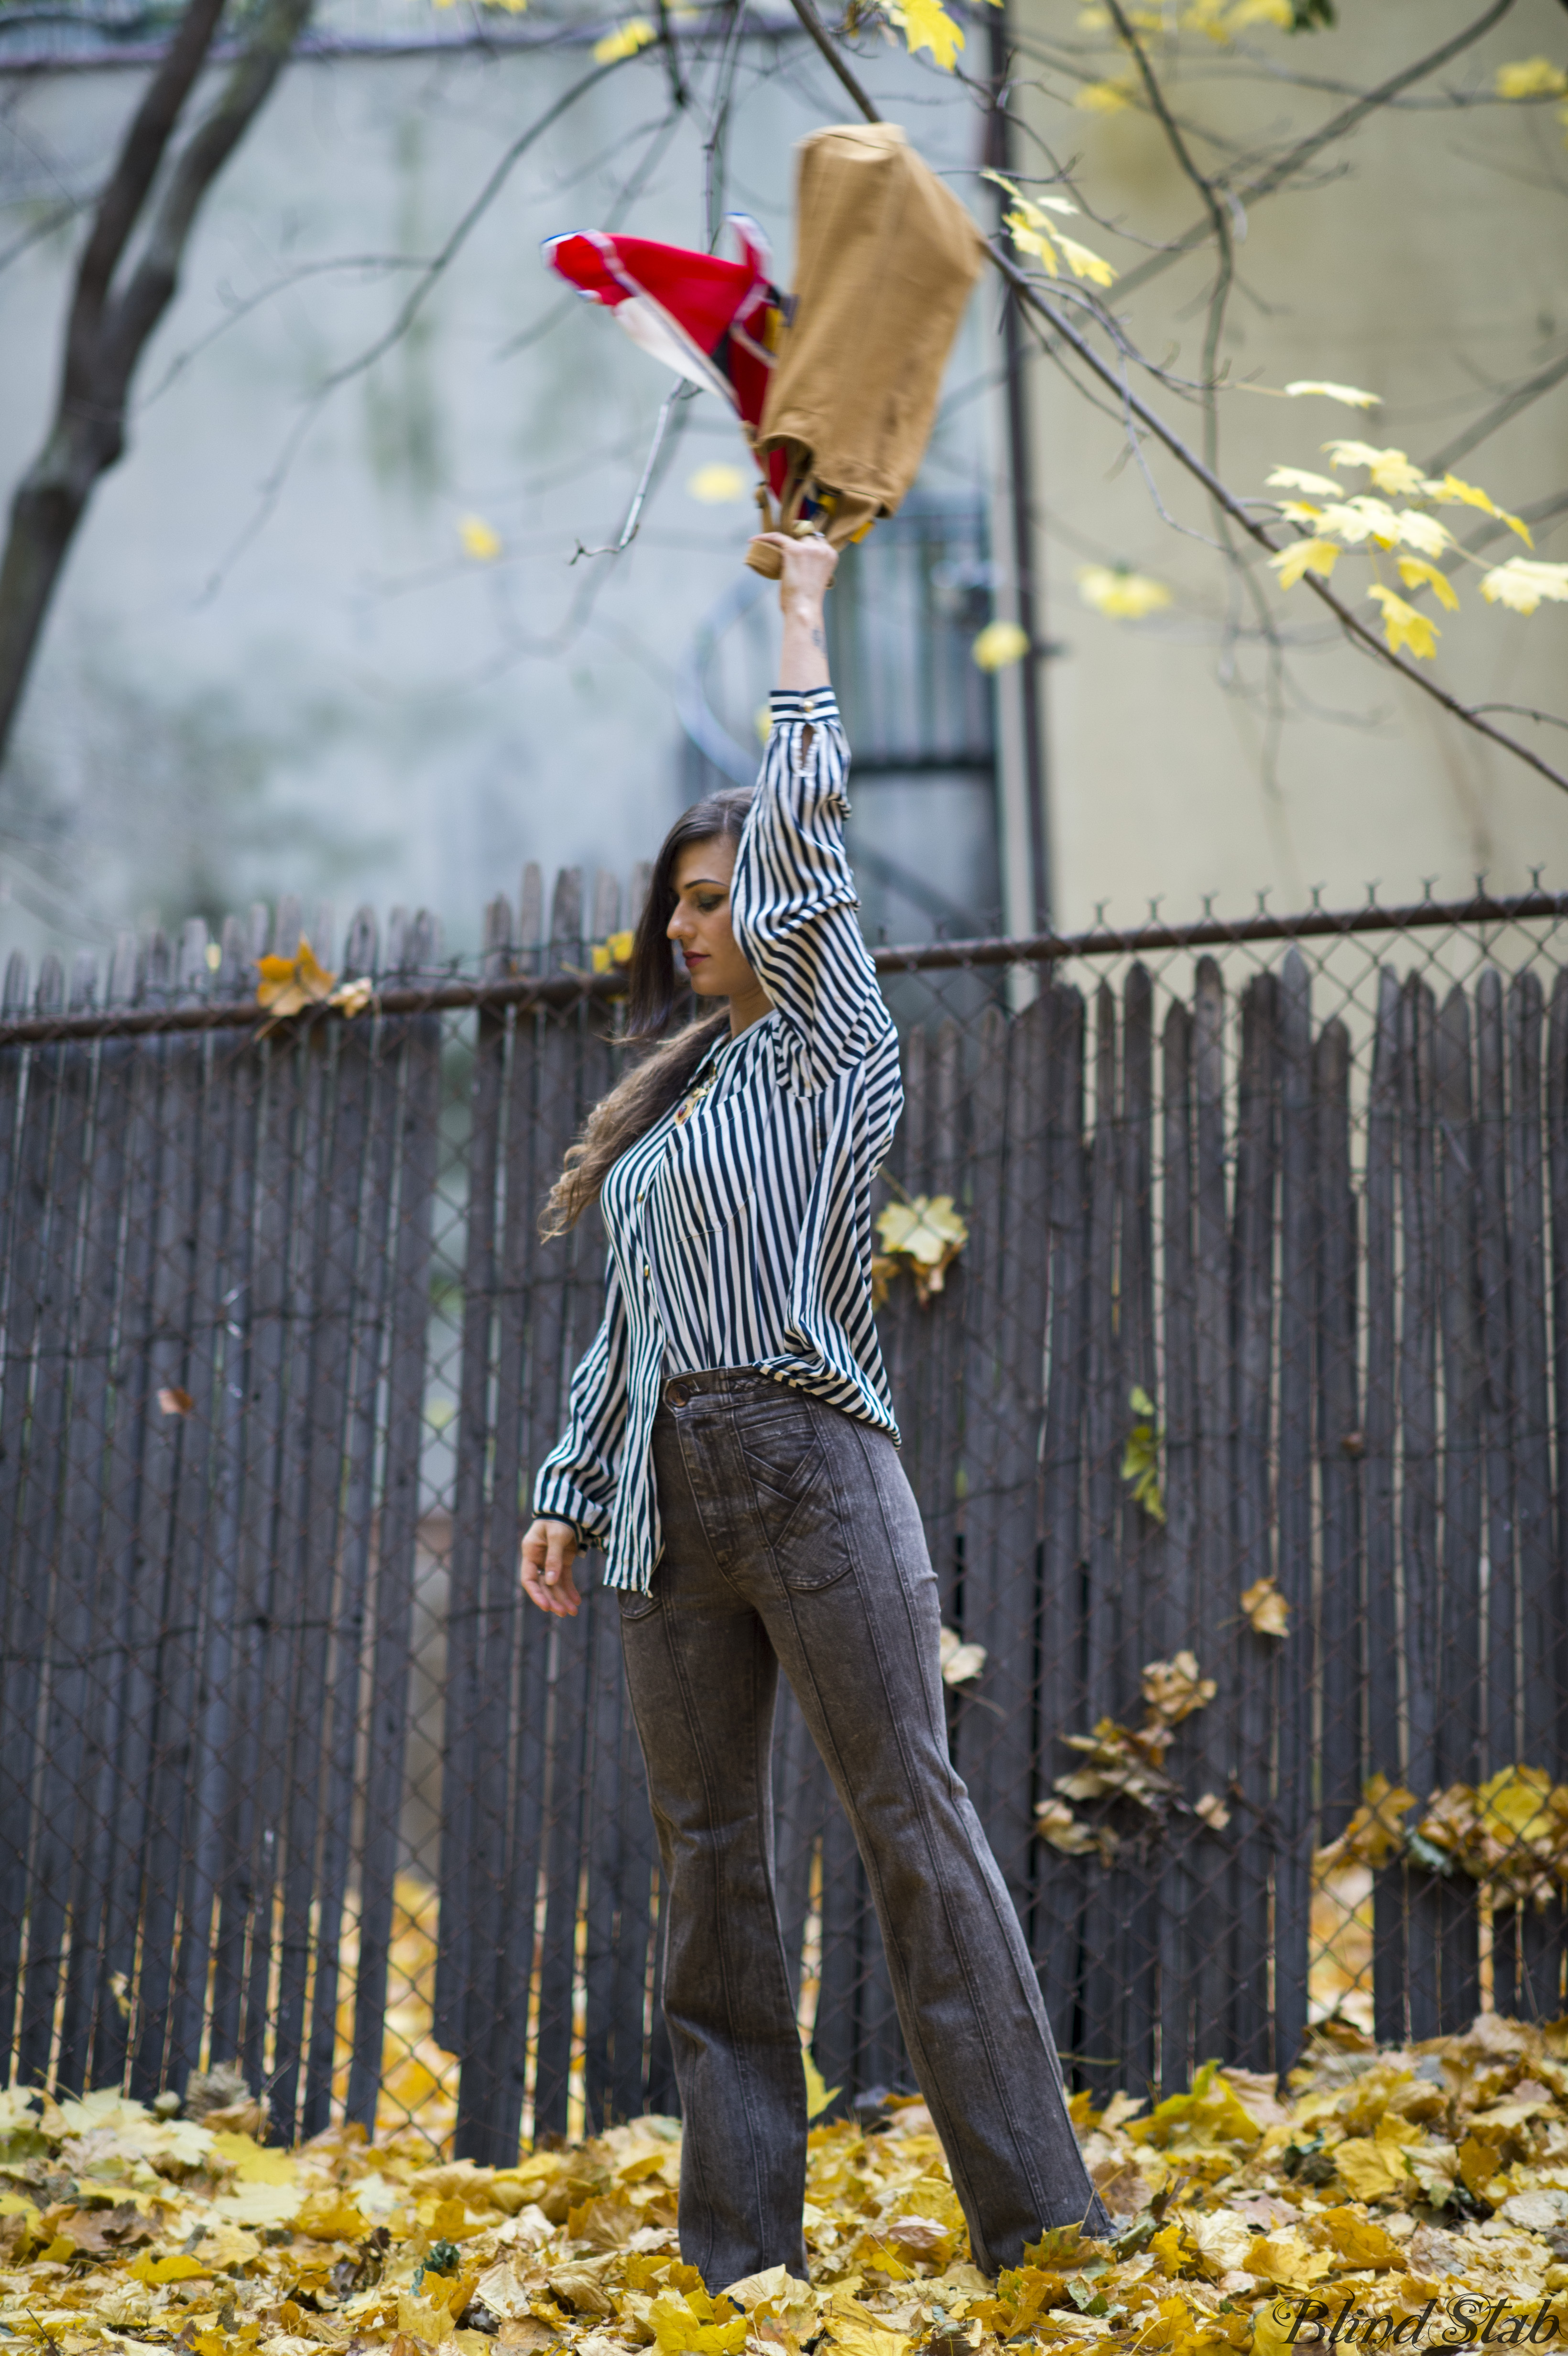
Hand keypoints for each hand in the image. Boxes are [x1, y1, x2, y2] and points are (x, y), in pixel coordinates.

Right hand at [520, 1517, 582, 1617]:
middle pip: (543, 1586)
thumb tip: (550, 1582)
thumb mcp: (557, 1536)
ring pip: (555, 1585)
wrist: (569, 1509)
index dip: (536, 1594)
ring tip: (573, 1612)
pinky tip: (576, 1601)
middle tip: (564, 1613)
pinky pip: (565, 1579)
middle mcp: (538, 1560)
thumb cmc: (559, 1519)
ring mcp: (550, 1562)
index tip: (546, 1606)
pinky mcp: (562, 1561)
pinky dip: (570, 1590)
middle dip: (553, 1600)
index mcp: (530, 1552)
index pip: (529, 1579)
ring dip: (563, 1599)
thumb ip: (554, 1559)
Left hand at [762, 529, 836, 691]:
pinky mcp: (794, 551)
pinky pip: (776, 539)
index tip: (794, 545)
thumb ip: (813, 577)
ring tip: (770, 554)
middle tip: (782, 555)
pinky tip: (751, 542)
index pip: (817, 542)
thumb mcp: (813, 589)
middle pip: (804, 537)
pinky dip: (763, 540)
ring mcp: (809, 549)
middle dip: (793, 545)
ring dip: (780, 546)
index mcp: (832, 558)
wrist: (802, 615)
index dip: (804, 544)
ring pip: (791, 539)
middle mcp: (823, 550)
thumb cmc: (806, 610)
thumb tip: (807, 592)